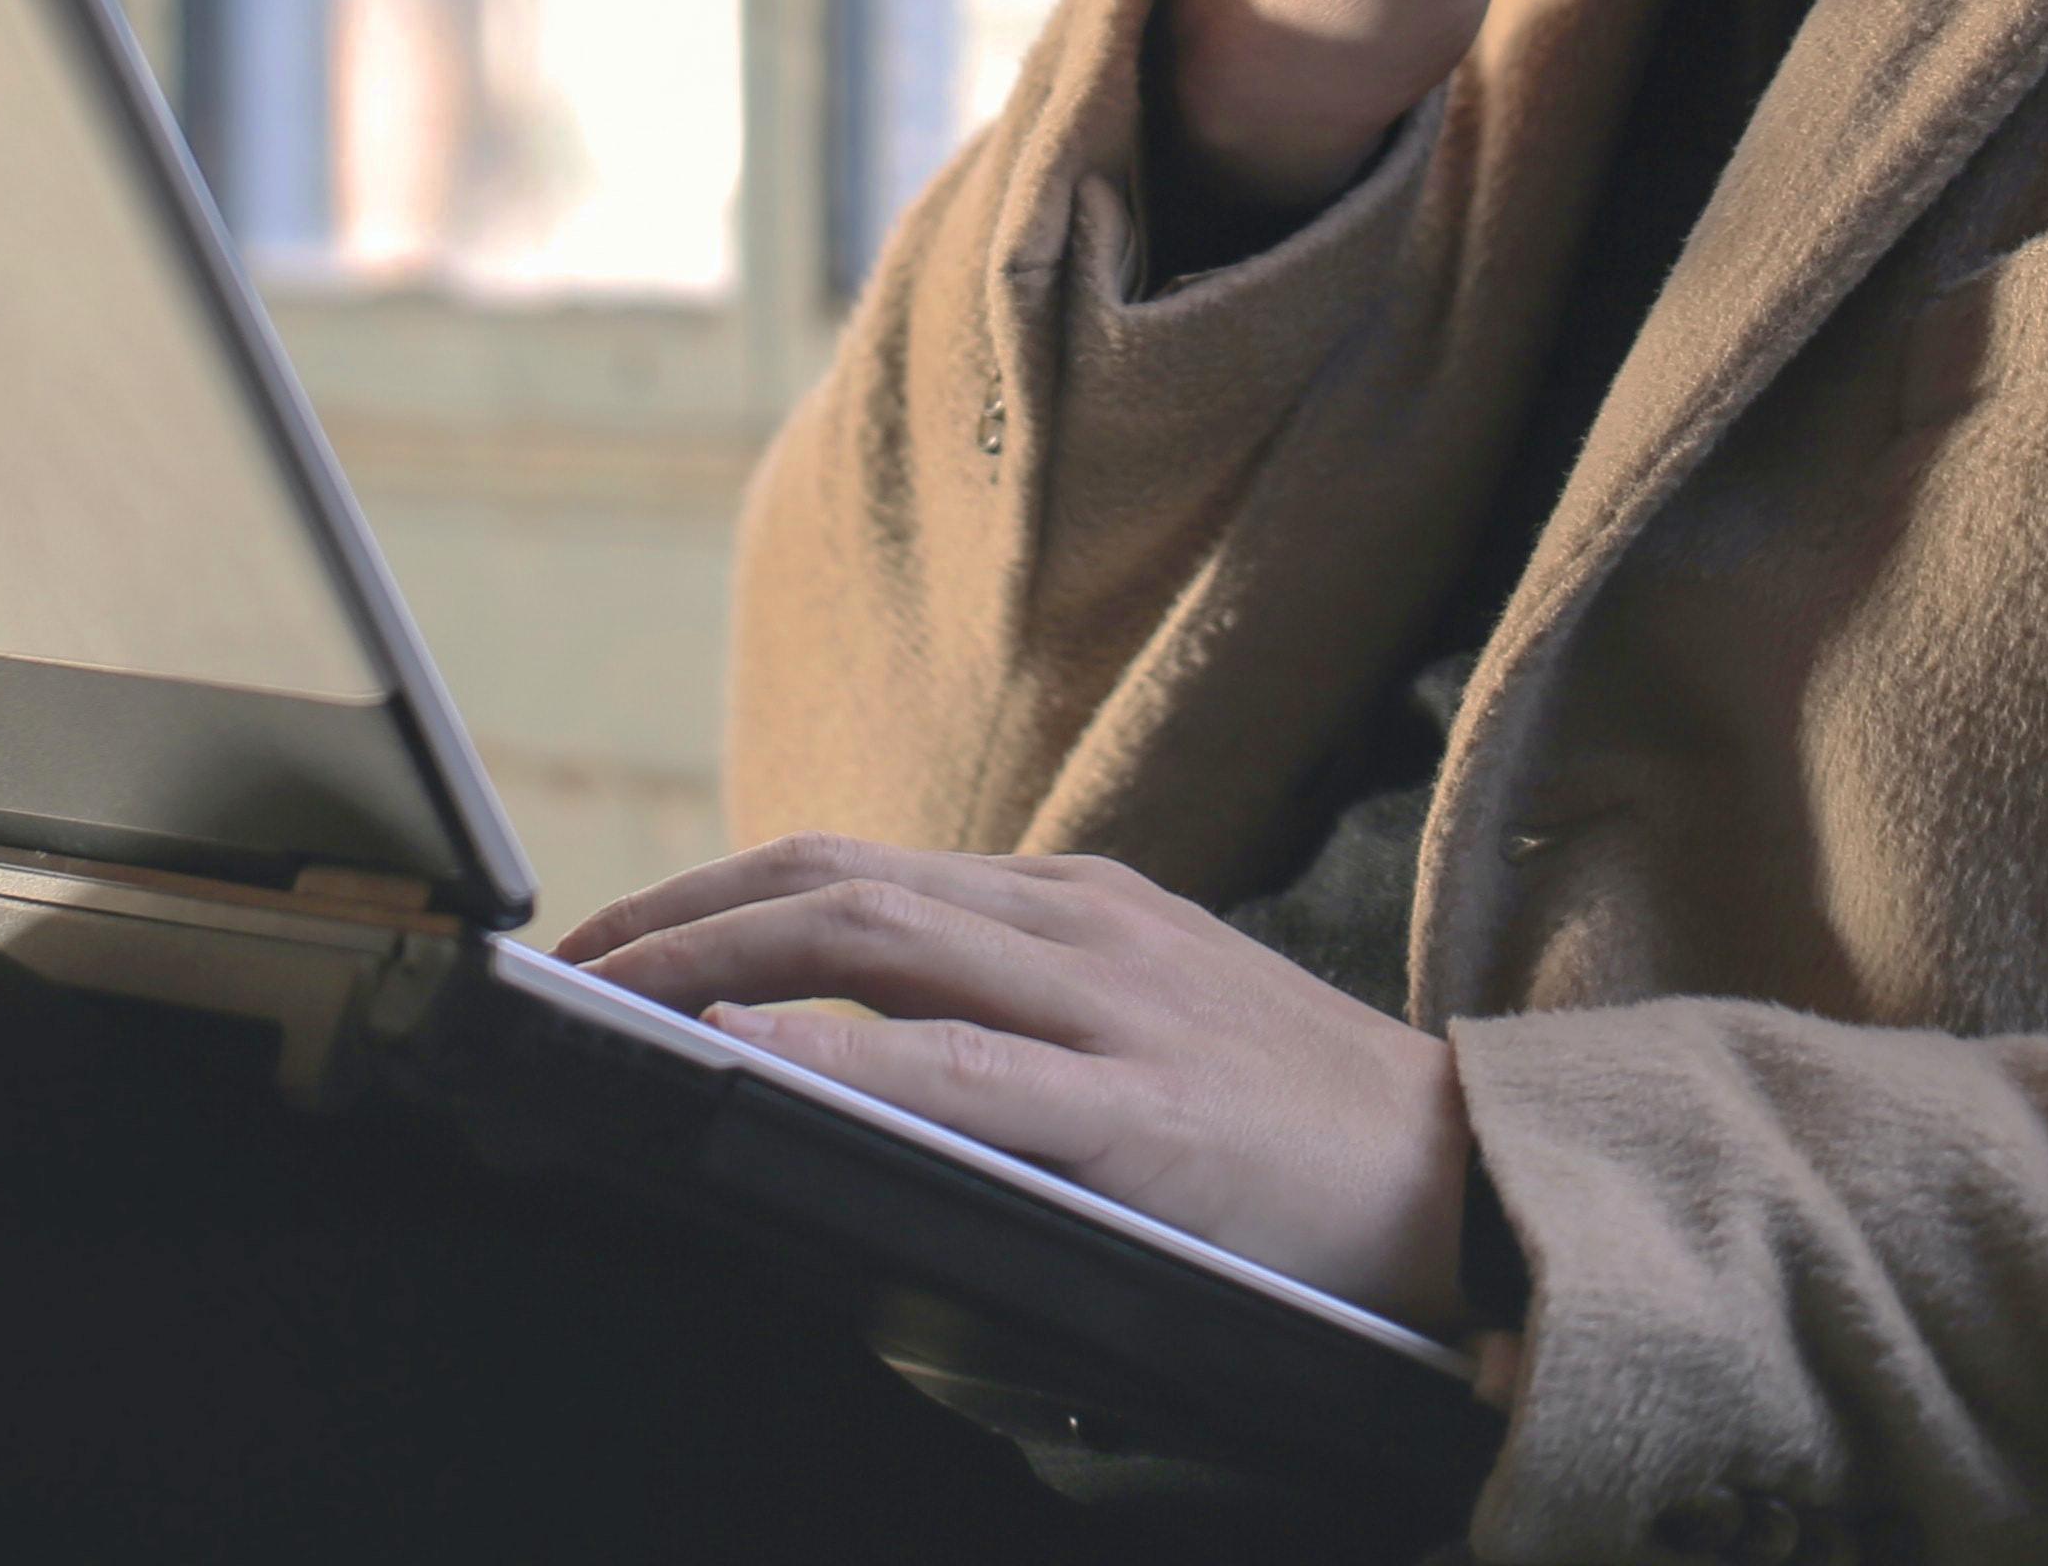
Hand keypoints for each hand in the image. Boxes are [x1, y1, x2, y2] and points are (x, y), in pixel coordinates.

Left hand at [556, 835, 1480, 1332]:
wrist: (1484, 1181)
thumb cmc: (1306, 1126)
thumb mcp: (1150, 1020)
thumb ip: (1019, 1014)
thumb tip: (855, 1043)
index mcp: (1073, 905)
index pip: (852, 866)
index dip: (713, 889)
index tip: (611, 939)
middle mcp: (1079, 926)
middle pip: (832, 878)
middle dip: (677, 915)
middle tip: (563, 972)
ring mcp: (1114, 1008)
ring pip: (873, 940)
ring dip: (716, 962)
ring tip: (607, 1002)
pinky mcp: (1146, 1115)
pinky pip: (964, 1072)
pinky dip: (839, 1056)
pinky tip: (750, 1064)